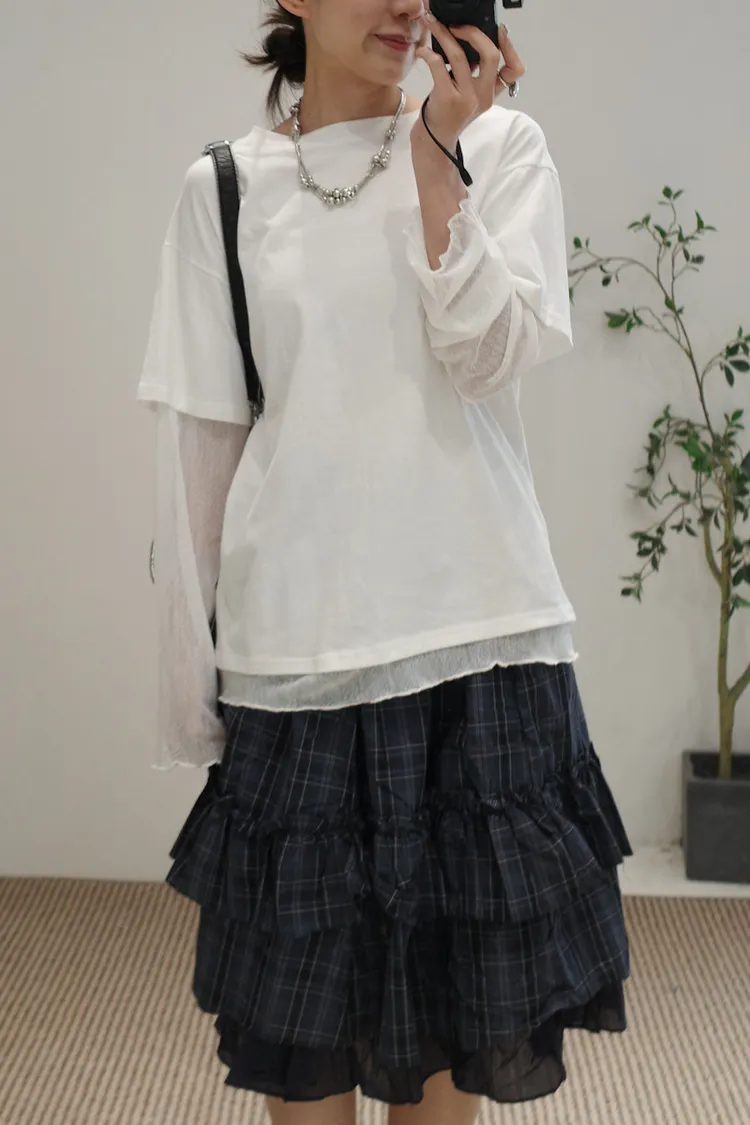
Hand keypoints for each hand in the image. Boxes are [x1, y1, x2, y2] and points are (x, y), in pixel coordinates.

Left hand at [414, 12, 525, 150]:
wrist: (435, 140)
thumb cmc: (449, 115)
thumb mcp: (470, 97)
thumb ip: (476, 75)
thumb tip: (469, 41)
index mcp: (491, 93)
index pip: (515, 70)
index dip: (511, 47)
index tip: (500, 30)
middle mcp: (483, 96)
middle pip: (490, 55)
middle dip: (474, 33)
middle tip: (457, 26)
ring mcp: (466, 98)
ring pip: (459, 55)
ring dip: (444, 34)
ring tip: (433, 24)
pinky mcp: (447, 98)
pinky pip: (438, 66)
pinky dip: (429, 53)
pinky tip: (423, 51)